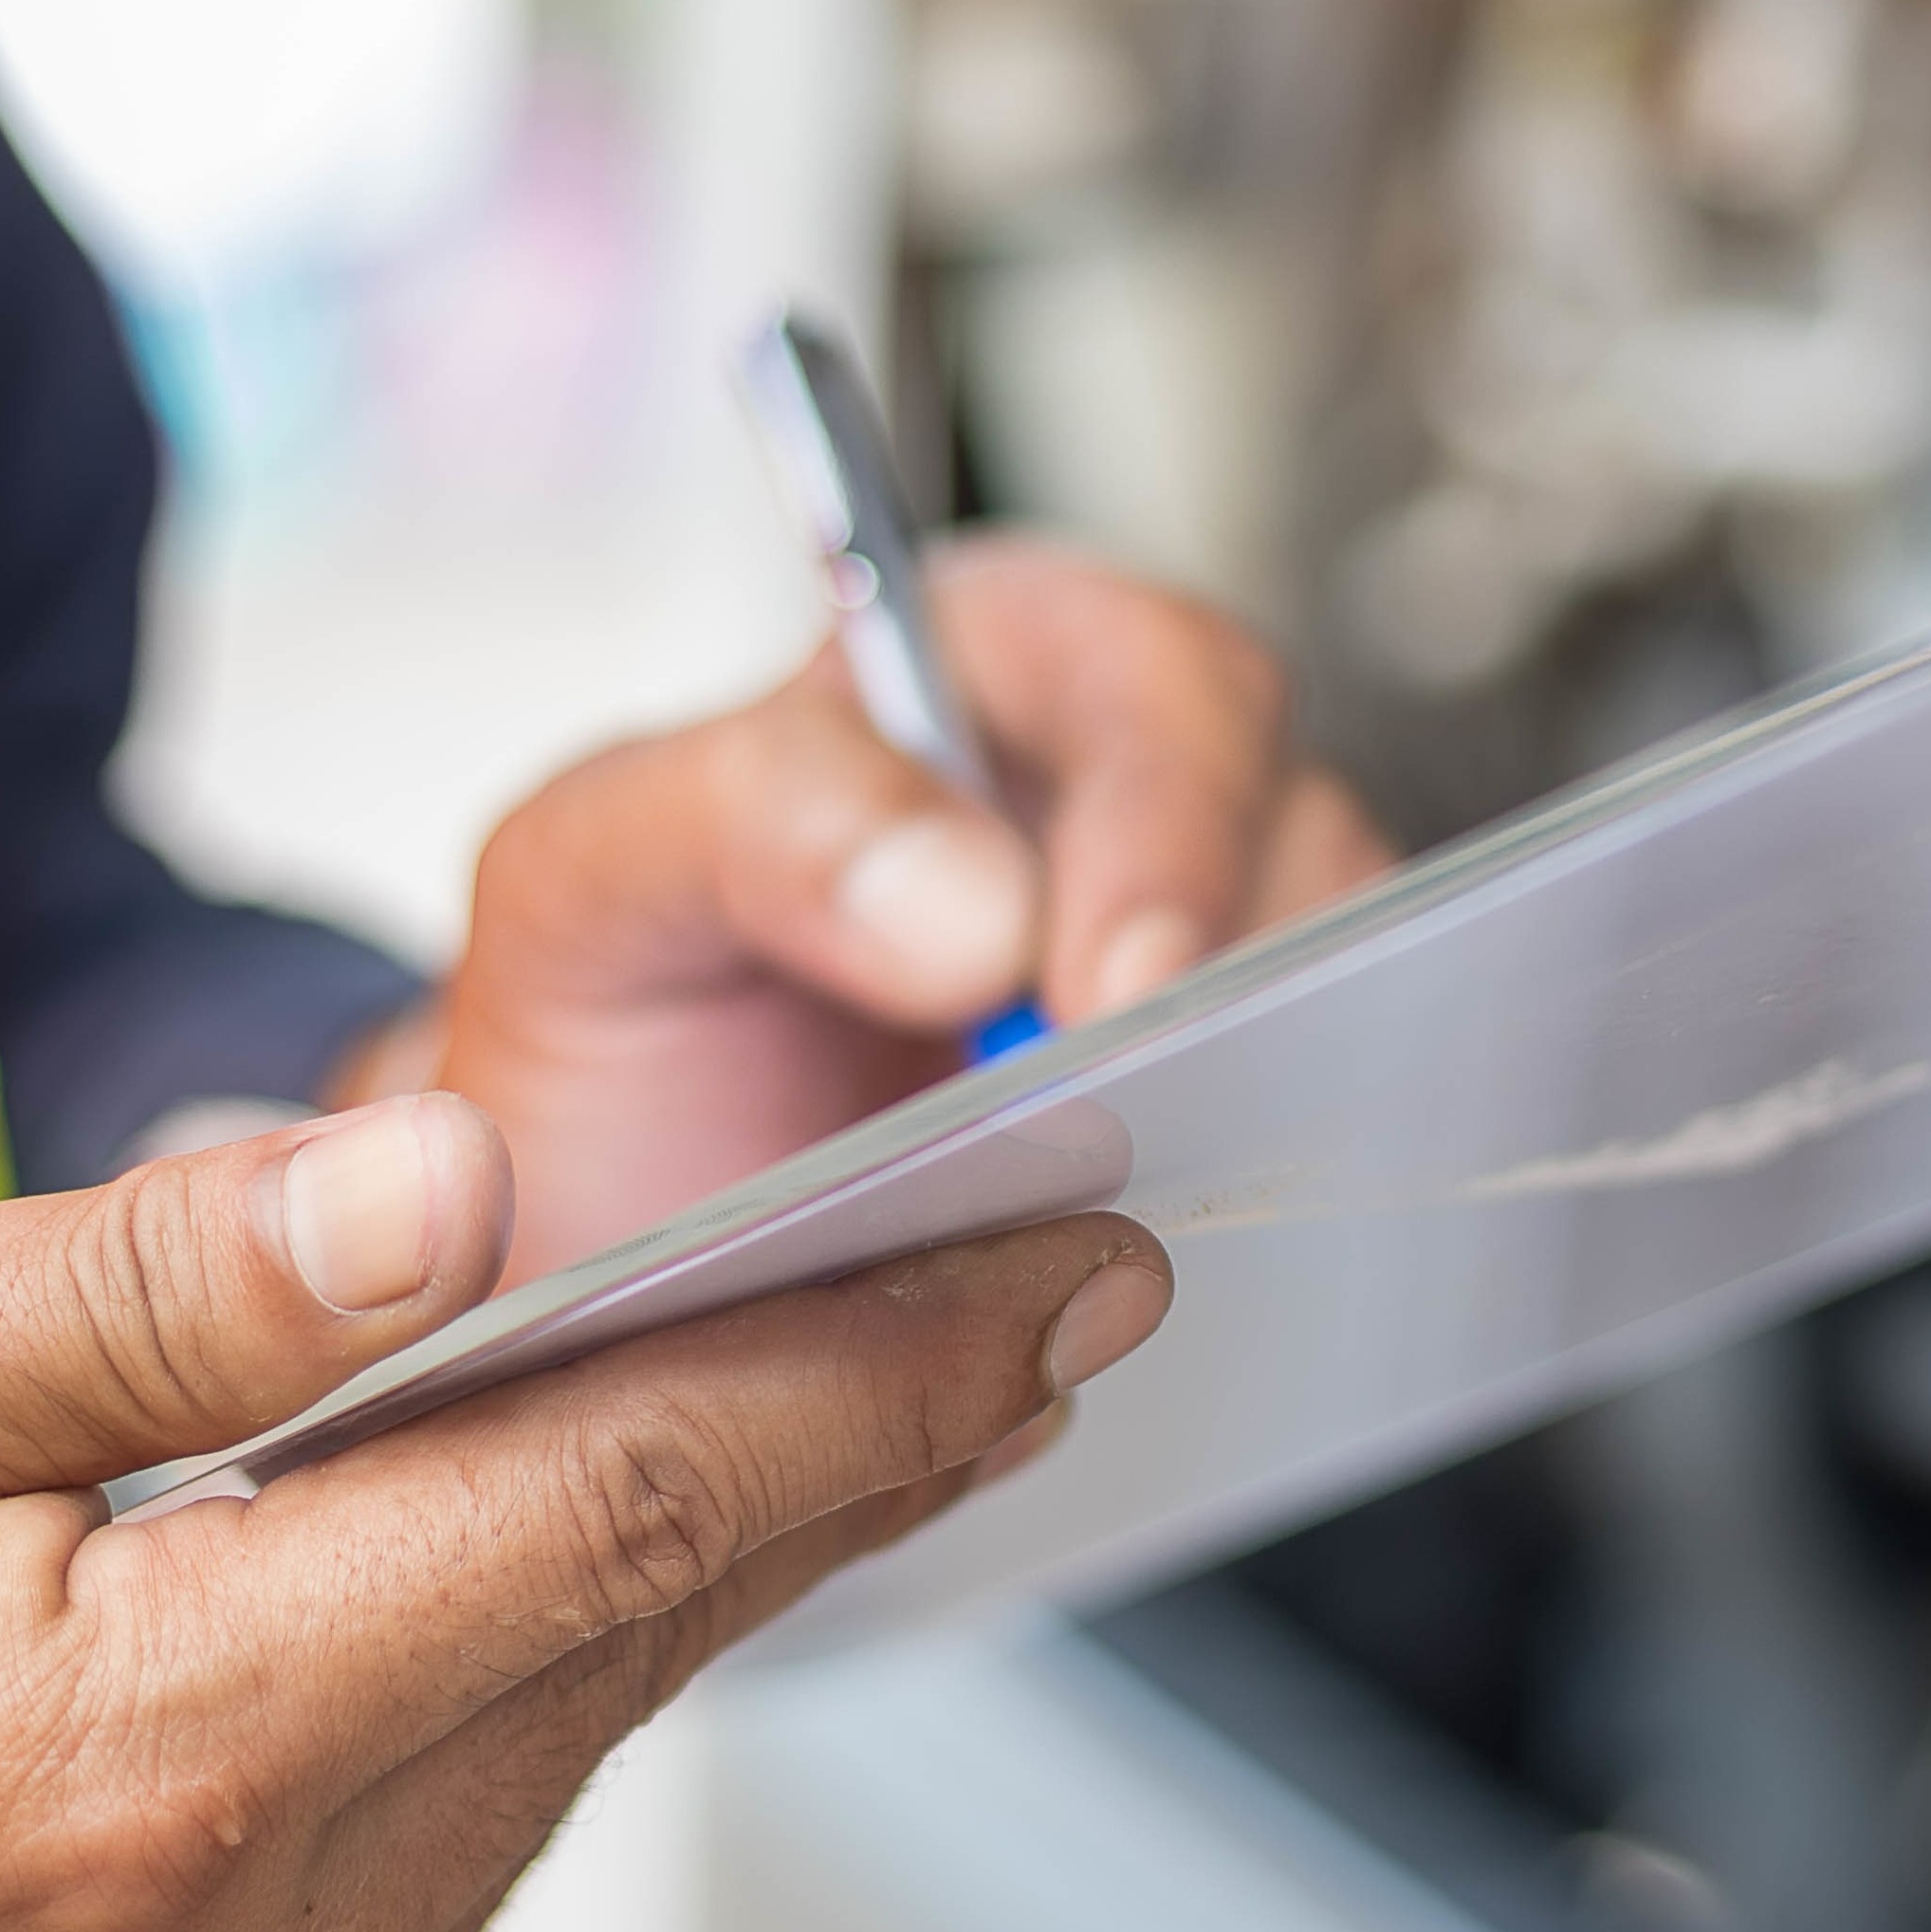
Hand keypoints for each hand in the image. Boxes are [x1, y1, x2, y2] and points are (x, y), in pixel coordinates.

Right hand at [0, 1093, 1166, 1931]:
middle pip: (617, 1652)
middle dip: (826, 1455)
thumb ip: (129, 1291)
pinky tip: (518, 1587)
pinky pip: (412, 1897)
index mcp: (132, 1760)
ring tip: (798, 1396)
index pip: (621, 1511)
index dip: (876, 1368)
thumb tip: (452, 1185)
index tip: (1070, 1262)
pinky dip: (494, 1722)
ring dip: (659, 1587)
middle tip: (1012, 1289)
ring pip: (532, 1777)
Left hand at [421, 534, 1395, 1277]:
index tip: (1114, 983)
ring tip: (1143, 1198)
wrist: (598, 1227)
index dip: (1167, 815)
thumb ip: (753, 819)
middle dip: (1243, 971)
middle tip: (1152, 1116)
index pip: (1150, 673)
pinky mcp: (1214, 1122)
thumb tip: (972, 898)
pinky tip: (1158, 1258)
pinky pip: (1314, 1136)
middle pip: (1292, 827)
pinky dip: (1267, 1195)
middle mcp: (1108, 805)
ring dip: (1270, 1090)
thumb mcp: (592, 878)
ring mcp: (1181, 967)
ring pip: (1338, 988)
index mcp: (975, 675)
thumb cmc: (604, 1020)